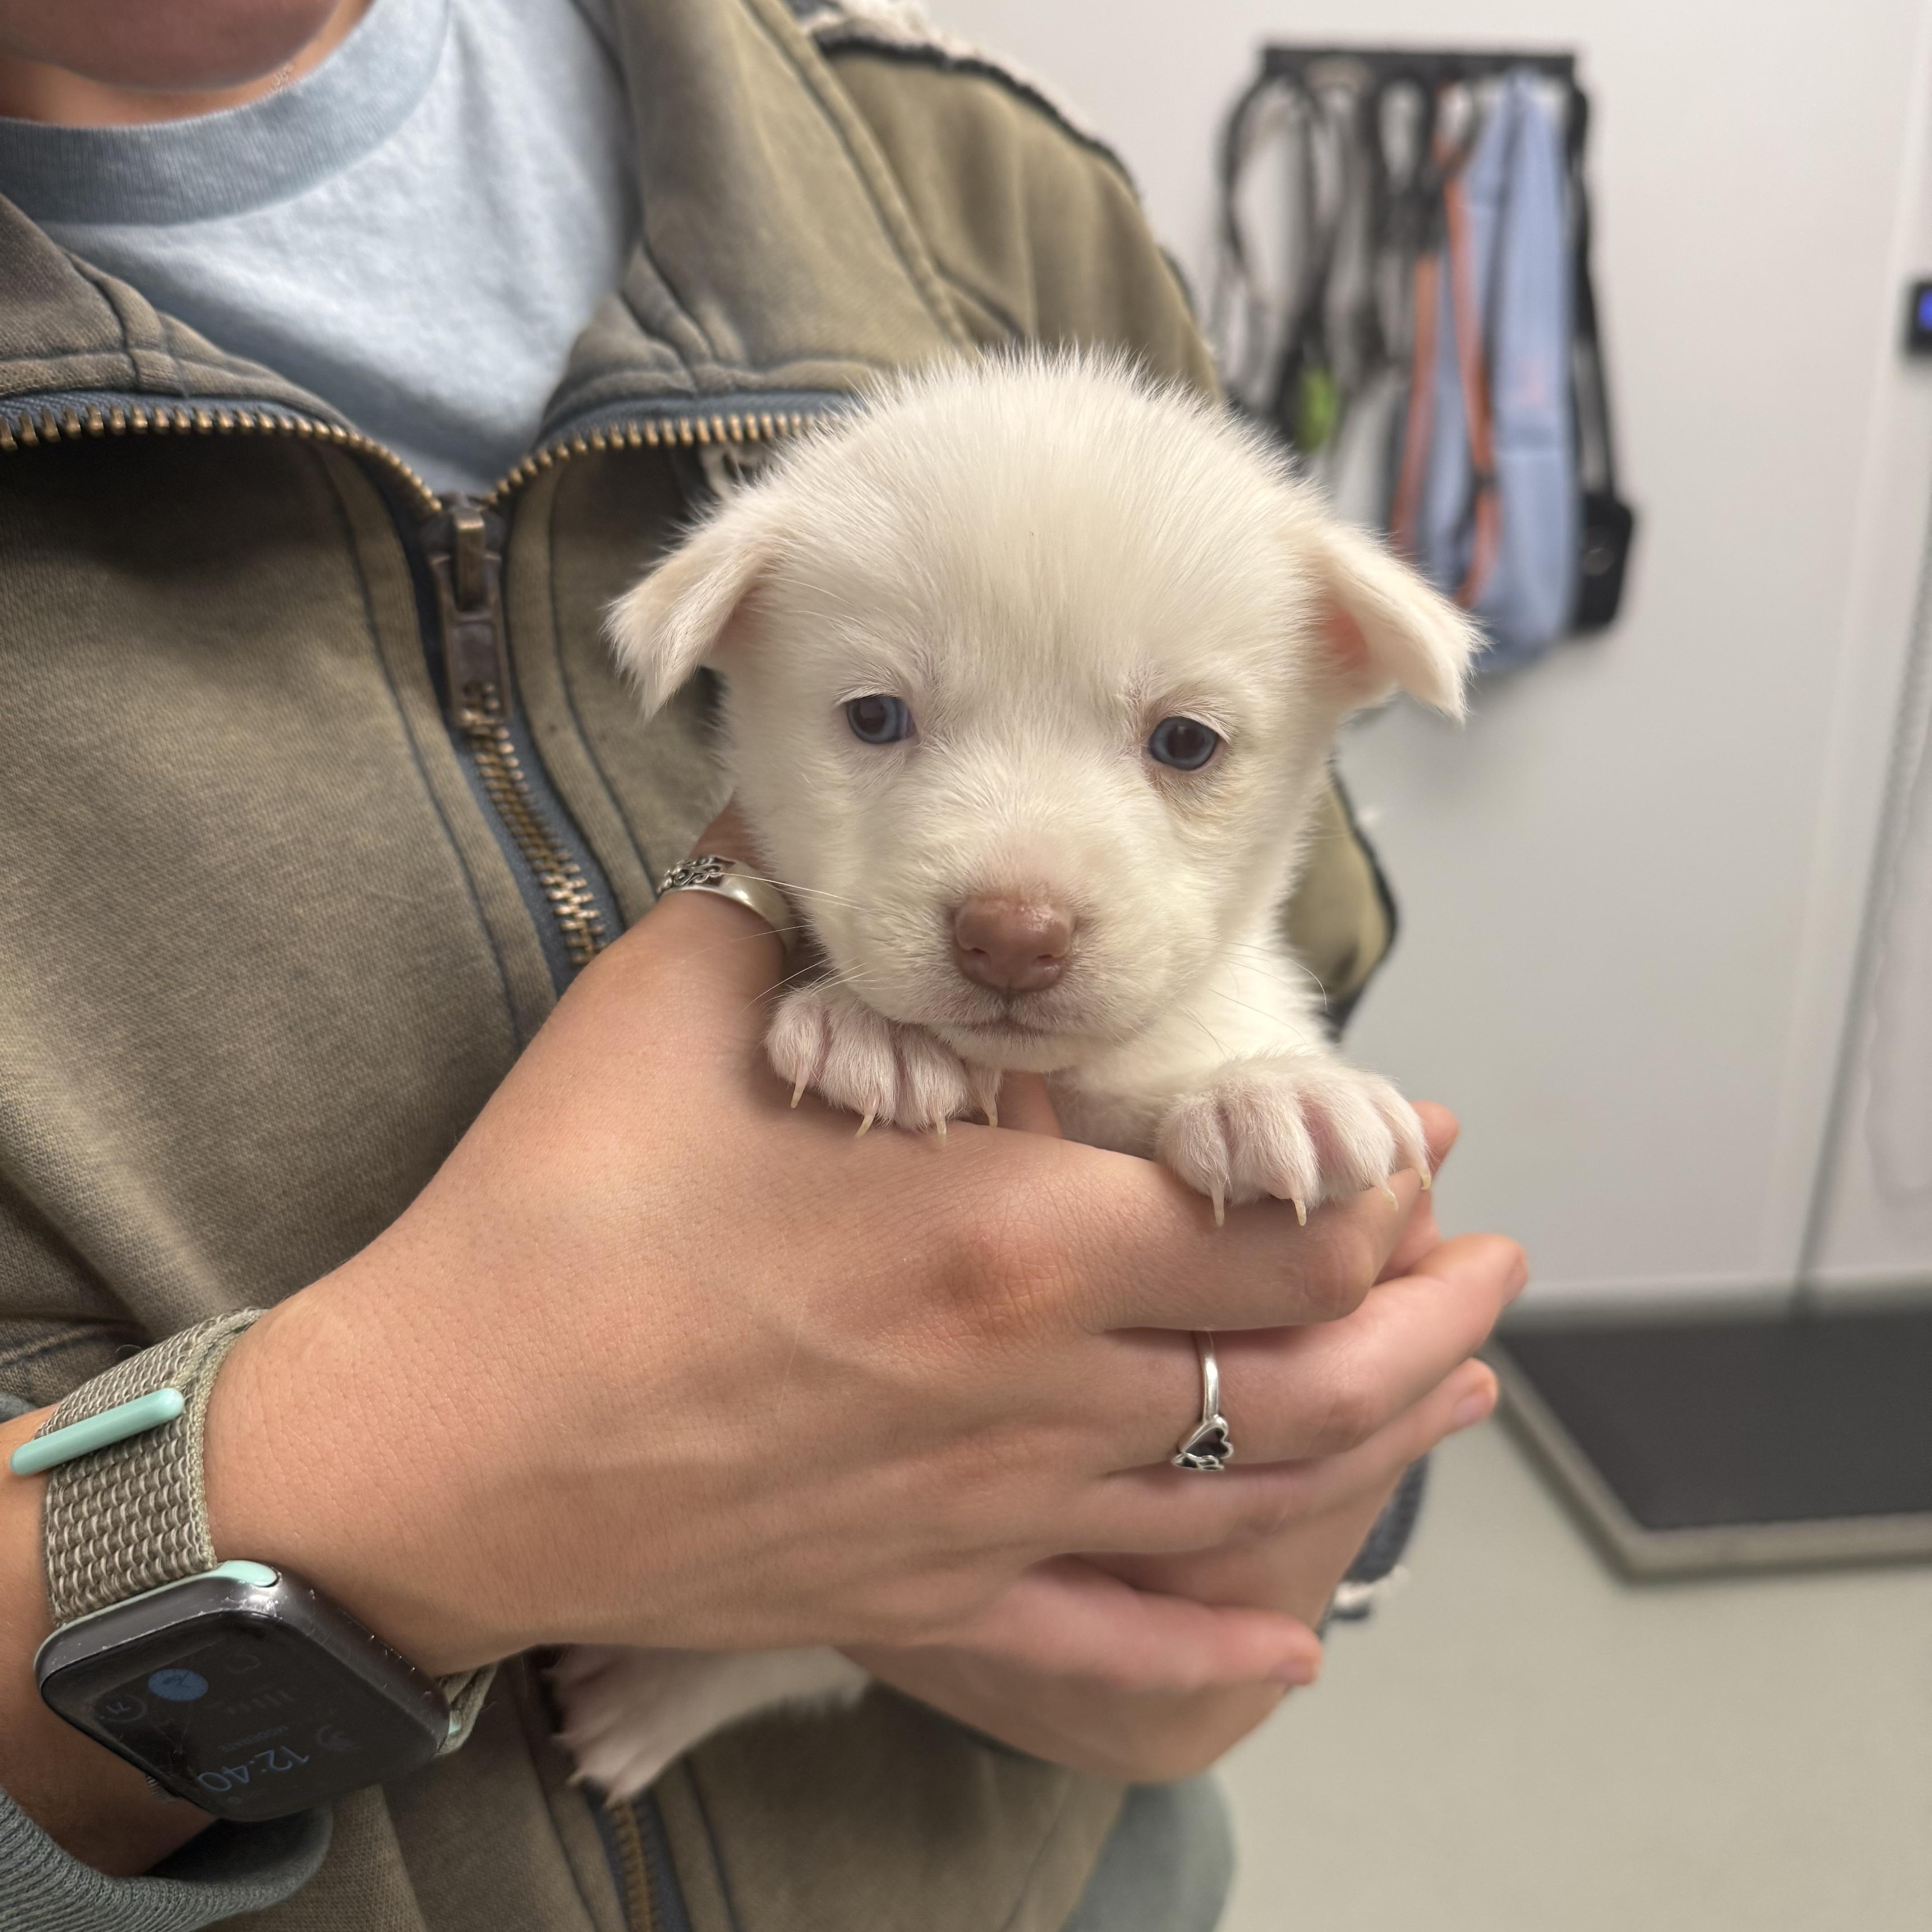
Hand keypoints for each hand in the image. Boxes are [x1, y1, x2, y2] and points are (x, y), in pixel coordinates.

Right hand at [201, 810, 1518, 1674]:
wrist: (435, 1450)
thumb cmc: (551, 1222)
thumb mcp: (670, 1005)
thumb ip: (788, 910)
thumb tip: (802, 815)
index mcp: (1003, 1231)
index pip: (1266, 1215)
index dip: (1365, 1174)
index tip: (1408, 1136)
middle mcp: (1033, 1386)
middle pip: (1303, 1366)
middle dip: (1423, 1313)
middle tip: (1488, 1269)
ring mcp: (988, 1511)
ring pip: (1245, 1497)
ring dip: (1372, 1445)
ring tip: (1448, 1400)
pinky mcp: (916, 1598)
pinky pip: (1106, 1646)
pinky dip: (1213, 1651)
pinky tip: (1289, 1654)